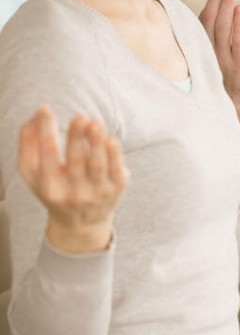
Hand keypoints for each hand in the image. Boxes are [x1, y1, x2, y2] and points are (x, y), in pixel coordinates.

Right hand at [17, 105, 128, 252]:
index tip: (45, 110)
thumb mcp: (33, 173)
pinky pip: (116, 170)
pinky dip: (115, 155)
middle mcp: (73, 193)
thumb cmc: (54, 188)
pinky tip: (111, 139)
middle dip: (77, 139)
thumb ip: (29, 143)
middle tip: (79, 117)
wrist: (80, 224)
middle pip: (75, 162)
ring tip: (95, 123)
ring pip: (98, 166)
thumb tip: (38, 113)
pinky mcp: (116, 189)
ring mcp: (97, 192)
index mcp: (49, 187)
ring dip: (97, 143)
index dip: (45, 132)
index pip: (47, 156)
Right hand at [199, 0, 239, 132]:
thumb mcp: (209, 59)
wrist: (228, 109)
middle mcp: (209, 49)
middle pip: (212, 17)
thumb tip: (212, 12)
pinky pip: (236, 42)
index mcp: (201, 46)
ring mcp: (222, 57)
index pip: (205, 17)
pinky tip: (239, 9)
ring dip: (226, 4)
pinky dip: (237, 26)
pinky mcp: (237, 66)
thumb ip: (210, 37)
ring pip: (222, 26)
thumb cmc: (217, 80)